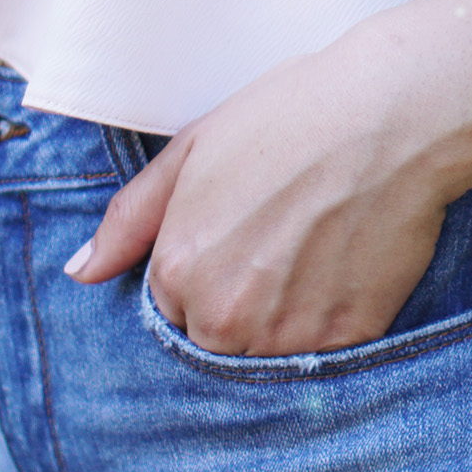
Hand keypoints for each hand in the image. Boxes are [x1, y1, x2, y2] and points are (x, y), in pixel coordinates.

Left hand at [62, 31, 457, 354]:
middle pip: (218, 340)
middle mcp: (225, 316)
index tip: (241, 236)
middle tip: (283, 242)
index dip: (205, 273)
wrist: (390, 116)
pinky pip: (325, 354)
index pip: (172, 310)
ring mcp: (288, 333)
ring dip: (285, 319)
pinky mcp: (348, 338)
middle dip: (241, 304)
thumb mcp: (190, 153)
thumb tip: (81, 271)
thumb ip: (129, 220)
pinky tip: (346, 265)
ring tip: (315, 252)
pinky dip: (332, 321)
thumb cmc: (289, 117)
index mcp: (177, 272)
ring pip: (269, 354)